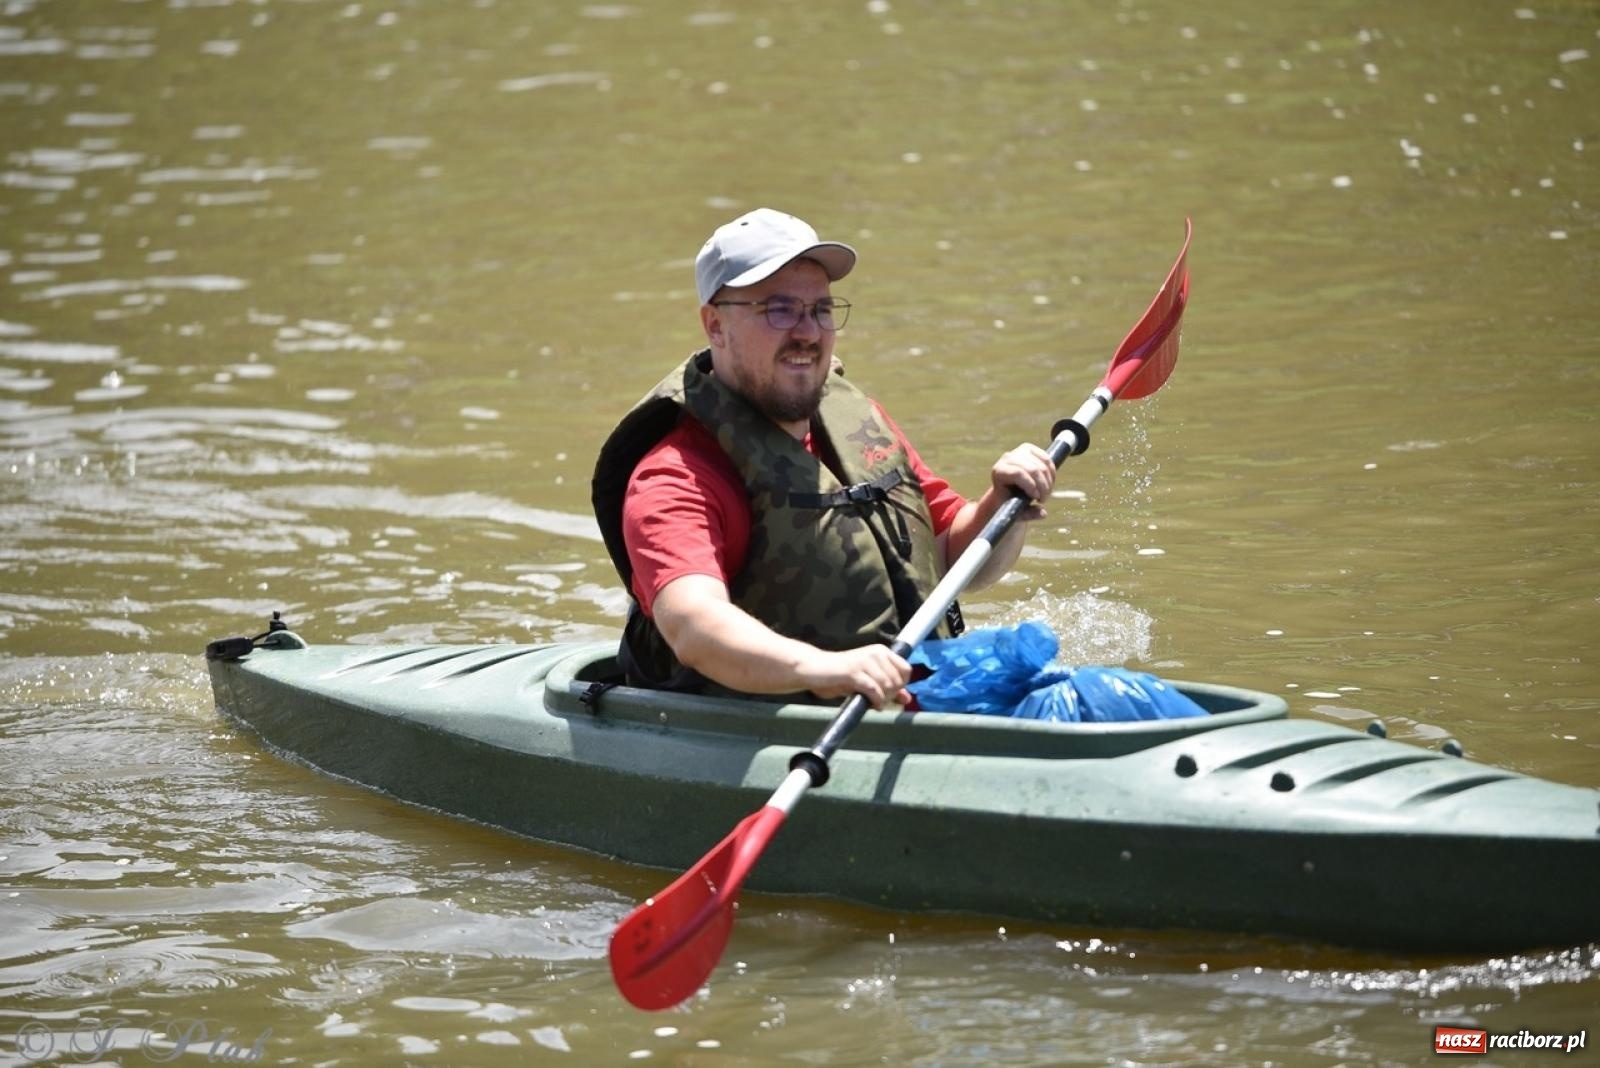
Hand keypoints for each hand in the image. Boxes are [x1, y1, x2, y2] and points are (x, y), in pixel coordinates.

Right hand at [794, 645, 912, 707]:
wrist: (814, 669)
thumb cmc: (840, 676)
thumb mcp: (868, 680)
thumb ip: (888, 688)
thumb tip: (907, 699)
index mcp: (881, 651)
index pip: (906, 669)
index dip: (901, 685)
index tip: (889, 693)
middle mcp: (876, 653)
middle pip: (898, 680)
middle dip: (891, 695)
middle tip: (878, 700)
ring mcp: (865, 662)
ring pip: (888, 686)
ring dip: (883, 699)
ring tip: (872, 701)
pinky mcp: (854, 672)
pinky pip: (874, 690)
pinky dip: (876, 700)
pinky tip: (871, 704)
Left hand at [990, 442, 1055, 518]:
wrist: (1008, 490)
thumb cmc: (1009, 502)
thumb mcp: (1015, 511)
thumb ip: (1028, 514)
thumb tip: (1042, 513)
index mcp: (998, 472)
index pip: (1018, 474)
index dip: (1031, 485)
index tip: (1037, 498)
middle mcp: (1007, 458)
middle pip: (1032, 469)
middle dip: (1043, 486)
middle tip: (1044, 499)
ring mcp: (1019, 451)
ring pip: (1042, 465)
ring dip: (1049, 482)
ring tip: (1046, 493)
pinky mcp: (1030, 449)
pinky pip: (1047, 459)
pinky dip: (1052, 473)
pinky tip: (1050, 483)